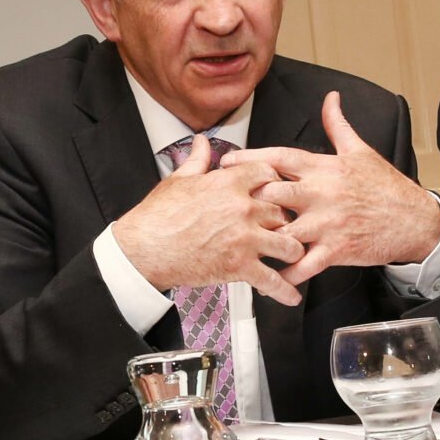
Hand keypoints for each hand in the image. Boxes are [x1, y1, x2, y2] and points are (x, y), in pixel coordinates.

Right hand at [113, 134, 306, 306]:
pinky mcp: (239, 266)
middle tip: (284, 227)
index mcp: (230, 184)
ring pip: (288, 245)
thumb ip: (197, 160)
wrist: (145, 249)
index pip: (269, 175)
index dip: (276, 182)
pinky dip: (285, 290)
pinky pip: (272, 280)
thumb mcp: (179, 180)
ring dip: (293, 251)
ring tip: (294, 256)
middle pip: (283, 211)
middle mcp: (243, 209)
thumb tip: (201, 143)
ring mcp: (245, 239)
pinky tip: (291, 295)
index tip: (277, 190)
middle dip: (285, 220)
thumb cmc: (158, 216)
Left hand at [225, 93, 439, 288]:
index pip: (280, 158)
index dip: (250, 159)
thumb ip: (338, 125)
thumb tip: (331, 99)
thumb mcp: (361, 151)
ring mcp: (328, 224)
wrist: (414, 220)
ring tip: (242, 242)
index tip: (227, 164)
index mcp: (325, 168)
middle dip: (249, 200)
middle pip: (273, 193)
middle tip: (228, 206)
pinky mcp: (337, 250)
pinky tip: (272, 275)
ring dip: (263, 238)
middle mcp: (322, 194)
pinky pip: (304, 265)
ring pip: (284, 231)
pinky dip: (286, 273)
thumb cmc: (386, 187)